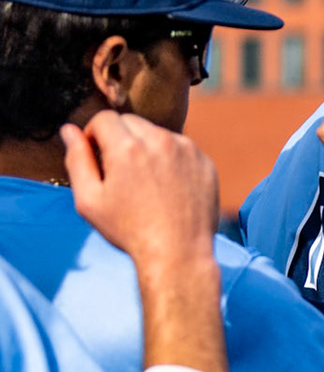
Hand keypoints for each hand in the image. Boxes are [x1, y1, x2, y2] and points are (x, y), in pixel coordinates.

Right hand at [63, 112, 218, 268]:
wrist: (179, 253)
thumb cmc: (130, 230)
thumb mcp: (89, 200)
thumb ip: (77, 159)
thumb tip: (69, 131)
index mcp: (127, 147)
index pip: (104, 118)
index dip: (94, 135)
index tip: (97, 156)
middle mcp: (160, 141)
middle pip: (131, 122)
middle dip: (120, 138)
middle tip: (120, 171)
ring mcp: (188, 151)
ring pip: (158, 133)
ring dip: (147, 147)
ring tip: (145, 182)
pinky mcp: (205, 162)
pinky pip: (181, 149)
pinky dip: (171, 159)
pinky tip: (168, 187)